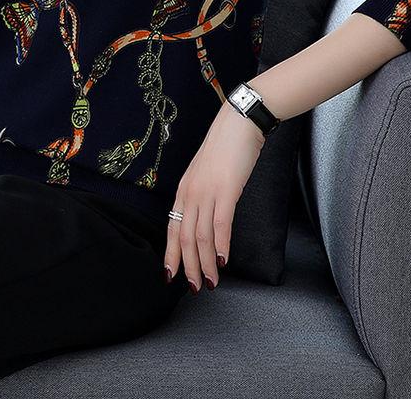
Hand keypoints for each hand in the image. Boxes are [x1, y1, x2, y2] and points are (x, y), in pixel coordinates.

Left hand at [163, 99, 265, 292]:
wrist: (239, 124)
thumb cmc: (226, 147)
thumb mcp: (207, 173)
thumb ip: (203, 194)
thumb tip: (207, 218)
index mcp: (184, 189)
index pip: (172, 227)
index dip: (171, 254)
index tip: (171, 275)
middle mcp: (190, 192)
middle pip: (183, 237)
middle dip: (188, 266)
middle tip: (195, 288)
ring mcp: (207, 191)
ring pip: (200, 236)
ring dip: (206, 263)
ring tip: (211, 282)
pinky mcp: (226, 190)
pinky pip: (220, 225)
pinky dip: (221, 246)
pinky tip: (224, 261)